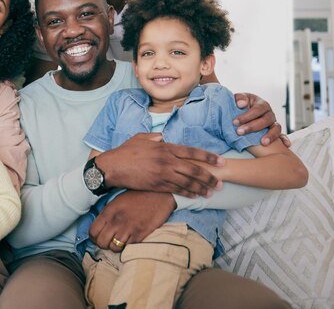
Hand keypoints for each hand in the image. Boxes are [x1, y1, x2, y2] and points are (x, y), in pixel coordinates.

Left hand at [90, 191, 174, 252]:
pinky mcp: (139, 236)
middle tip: (109, 240)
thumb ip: (108, 214)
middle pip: (101, 242)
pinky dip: (127, 246)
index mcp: (109, 212)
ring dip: (115, 246)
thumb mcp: (117, 201)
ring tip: (120, 240)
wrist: (158, 196)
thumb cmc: (138, 196)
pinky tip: (129, 239)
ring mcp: (128, 230)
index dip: (94, 237)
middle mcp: (116, 222)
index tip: (98, 237)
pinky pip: (127, 248)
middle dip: (103, 244)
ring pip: (113, 248)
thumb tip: (101, 226)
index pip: (93, 232)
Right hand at [97, 133, 222, 197]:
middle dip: (209, 177)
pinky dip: (187, 193)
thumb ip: (155, 137)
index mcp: (164, 147)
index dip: (208, 157)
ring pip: (187, 182)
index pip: (191, 152)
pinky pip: (176, 190)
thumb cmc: (126, 151)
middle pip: (194, 170)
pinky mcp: (157, 186)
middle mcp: (166, 160)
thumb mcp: (141, 138)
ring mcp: (162, 174)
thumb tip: (164, 138)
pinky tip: (195, 196)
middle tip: (220, 182)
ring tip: (211, 192)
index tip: (220, 161)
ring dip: (201, 188)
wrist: (113, 167)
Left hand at [233, 93, 289, 146]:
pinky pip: (282, 135)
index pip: (256, 109)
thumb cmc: (242, 105)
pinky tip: (285, 145)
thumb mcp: (240, 99)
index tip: (235, 122)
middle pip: (265, 120)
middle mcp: (269, 113)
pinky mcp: (275, 131)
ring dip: (270, 135)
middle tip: (240, 132)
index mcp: (262, 104)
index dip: (246, 116)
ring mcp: (273, 123)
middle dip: (252, 127)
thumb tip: (241, 104)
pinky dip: (284, 139)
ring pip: (276, 128)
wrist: (244, 111)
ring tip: (263, 142)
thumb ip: (239, 98)